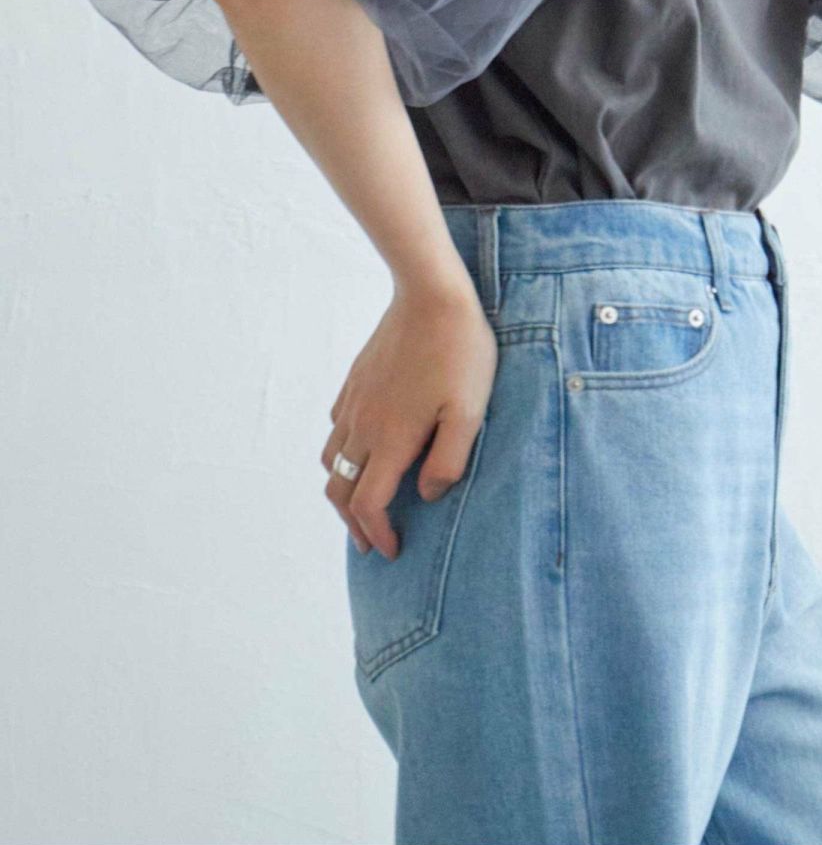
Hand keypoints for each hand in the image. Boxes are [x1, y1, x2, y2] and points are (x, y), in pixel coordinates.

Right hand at [320, 280, 497, 556]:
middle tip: (371, 542)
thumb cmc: (460, 352)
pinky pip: (335, 427)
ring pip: (330, 459)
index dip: (376, 534)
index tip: (391, 550)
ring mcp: (355, 400)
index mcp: (390, 438)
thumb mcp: (469, 411)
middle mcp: (363, 424)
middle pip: (338, 489)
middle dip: (352, 523)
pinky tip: (363, 449)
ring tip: (362, 504)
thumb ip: (449, 460)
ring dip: (342, 490)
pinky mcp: (355, 380)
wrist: (431, 294)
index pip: (367, 504)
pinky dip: (341, 452)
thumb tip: (428, 494)